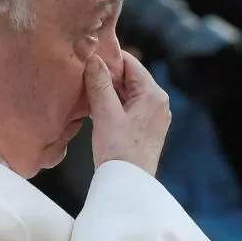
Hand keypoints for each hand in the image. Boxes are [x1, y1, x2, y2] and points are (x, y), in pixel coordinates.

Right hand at [85, 51, 170, 174]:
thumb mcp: (106, 114)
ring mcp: (154, 116)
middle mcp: (158, 103)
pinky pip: (129, 107)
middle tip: (83, 73)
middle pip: (130, 78)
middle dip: (107, 75)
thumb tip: (93, 59)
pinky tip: (96, 108)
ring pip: (128, 93)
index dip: (109, 57)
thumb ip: (99, 84)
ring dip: (108, 90)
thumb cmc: (119, 151)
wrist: (128, 185)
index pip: (131, 63)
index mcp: (153, 95)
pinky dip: (114, 104)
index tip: (89, 55)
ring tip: (86, 90)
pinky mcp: (146, 128)